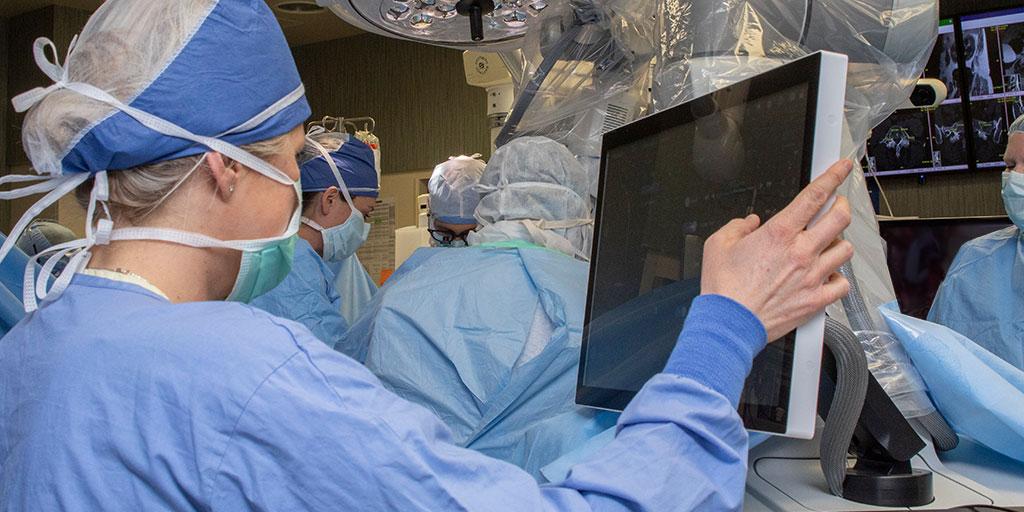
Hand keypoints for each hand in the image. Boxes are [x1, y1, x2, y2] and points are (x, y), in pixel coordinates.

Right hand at [701, 160, 854, 341]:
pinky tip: (826, 277)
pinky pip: (842, 283)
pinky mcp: (816, 300)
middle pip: (840, 218)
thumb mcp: (719, 244)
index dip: (833, 176)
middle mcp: (801, 252)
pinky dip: (837, 278)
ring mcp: (812, 276)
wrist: (728, 324)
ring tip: (827, 247)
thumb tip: (751, 222)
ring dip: (838, 244)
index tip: (841, 168)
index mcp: (779, 233)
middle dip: (841, 207)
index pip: (815, 196)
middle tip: (835, 209)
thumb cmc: (723, 287)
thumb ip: (738, 226)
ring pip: (846, 250)